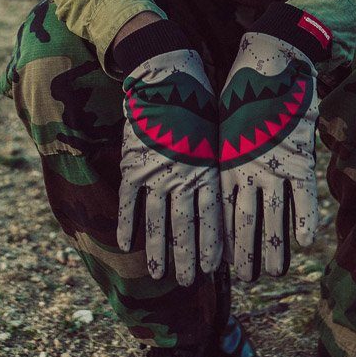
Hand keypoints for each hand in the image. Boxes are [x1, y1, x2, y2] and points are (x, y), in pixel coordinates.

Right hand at [117, 47, 223, 285]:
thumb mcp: (218, 135)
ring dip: (159, 251)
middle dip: (188, 259)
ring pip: (156, 222)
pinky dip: (127, 223)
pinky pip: (129, 200)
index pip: (211, 219)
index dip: (212, 246)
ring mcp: (155, 172)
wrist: (165, 72)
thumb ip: (219, 168)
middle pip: (185, 228)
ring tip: (159, 276)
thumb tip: (231, 195)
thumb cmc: (200, 101)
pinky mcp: (132, 163)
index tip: (214, 271)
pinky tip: (125, 245)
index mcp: (208, 170)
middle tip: (189, 284)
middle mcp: (182, 177)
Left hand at [219, 29, 321, 280]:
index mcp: (224, 160)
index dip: (218, 241)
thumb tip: (219, 179)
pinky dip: (304, 219)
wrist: (271, 54)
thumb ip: (224, 154)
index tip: (215, 266)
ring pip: (270, 216)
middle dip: (241, 255)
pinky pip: (303, 195)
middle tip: (243, 280)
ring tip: (268, 274)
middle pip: (242, 222)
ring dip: (269, 249)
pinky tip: (305, 243)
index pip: (220, 212)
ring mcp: (273, 163)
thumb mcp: (224, 123)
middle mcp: (246, 167)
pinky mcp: (299, 154)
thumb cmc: (243, 86)